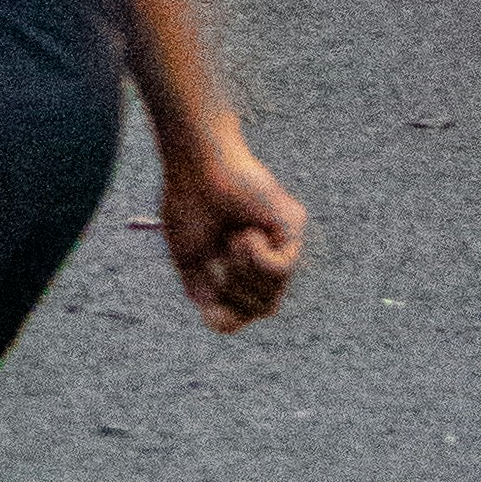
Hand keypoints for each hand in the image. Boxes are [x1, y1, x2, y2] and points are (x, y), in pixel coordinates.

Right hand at [160, 127, 306, 333]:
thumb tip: (213, 316)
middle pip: (262, 308)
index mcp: (241, 263)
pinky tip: (246, 234)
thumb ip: (201, 288)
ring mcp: (282, 242)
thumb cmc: (187, 200)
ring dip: (243, 273)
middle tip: (219, 258)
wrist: (194, 161)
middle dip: (234, 292)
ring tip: (231, 240)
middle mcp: (266, 255)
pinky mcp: (293, 226)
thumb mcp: (187, 255)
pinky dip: (257, 259)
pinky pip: (282, 269)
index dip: (228, 320)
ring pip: (273, 292)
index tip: (209, 313)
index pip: (246, 310)